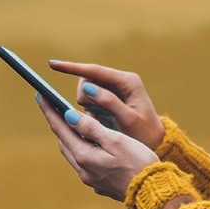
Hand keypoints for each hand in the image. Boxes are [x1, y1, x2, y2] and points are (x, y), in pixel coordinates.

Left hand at [35, 95, 160, 201]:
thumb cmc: (139, 164)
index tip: (40, 95)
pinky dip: (83, 148)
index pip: (61, 129)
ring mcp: (92, 179)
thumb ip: (91, 128)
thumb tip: (68, 115)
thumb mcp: (116, 141)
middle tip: (53, 106)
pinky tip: (90, 143)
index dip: (49, 111)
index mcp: (84, 157)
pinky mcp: (101, 184)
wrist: (154, 193)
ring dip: (70, 137)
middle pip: (64, 142)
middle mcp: (83, 170)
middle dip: (58, 123)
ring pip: (74, 153)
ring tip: (69, 122)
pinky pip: (85, 163)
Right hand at [49, 60, 166, 149]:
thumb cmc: (145, 133)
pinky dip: (91, 112)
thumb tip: (87, 88)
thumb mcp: (129, 120)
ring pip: (86, 92)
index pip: (95, 71)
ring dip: (88, 107)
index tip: (52, 64)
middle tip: (96, 114)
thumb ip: (109, 102)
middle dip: (85, 97)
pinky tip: (105, 122)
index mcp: (127, 82)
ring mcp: (113, 91)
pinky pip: (90, 102)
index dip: (72, 68)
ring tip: (105, 121)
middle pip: (87, 80)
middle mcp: (119, 82)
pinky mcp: (108, 100)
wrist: (156, 143)